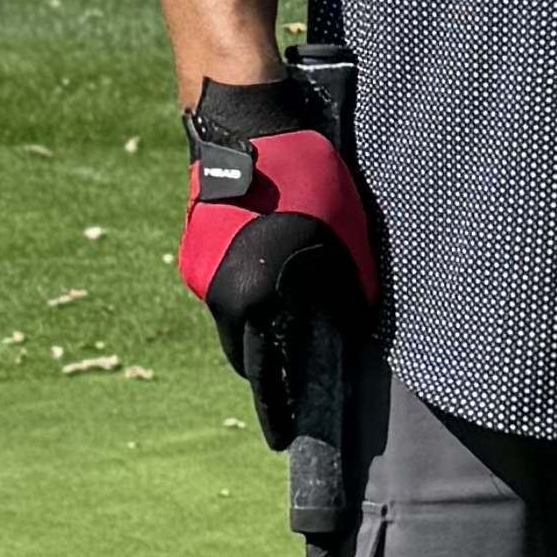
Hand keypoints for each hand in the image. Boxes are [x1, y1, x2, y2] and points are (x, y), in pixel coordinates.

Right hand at [177, 75, 381, 448]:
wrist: (244, 118)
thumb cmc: (301, 175)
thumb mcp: (347, 236)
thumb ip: (354, 287)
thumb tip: (359, 325)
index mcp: (248, 300)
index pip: (260, 373)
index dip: (274, 406)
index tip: (282, 438)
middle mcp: (214, 291)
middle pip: (243, 349)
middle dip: (267, 369)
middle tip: (289, 391)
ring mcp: (199, 267)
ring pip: (234, 315)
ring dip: (260, 326)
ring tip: (289, 333)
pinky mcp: (196, 243)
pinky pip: (227, 285)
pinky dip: (249, 294)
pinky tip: (275, 282)